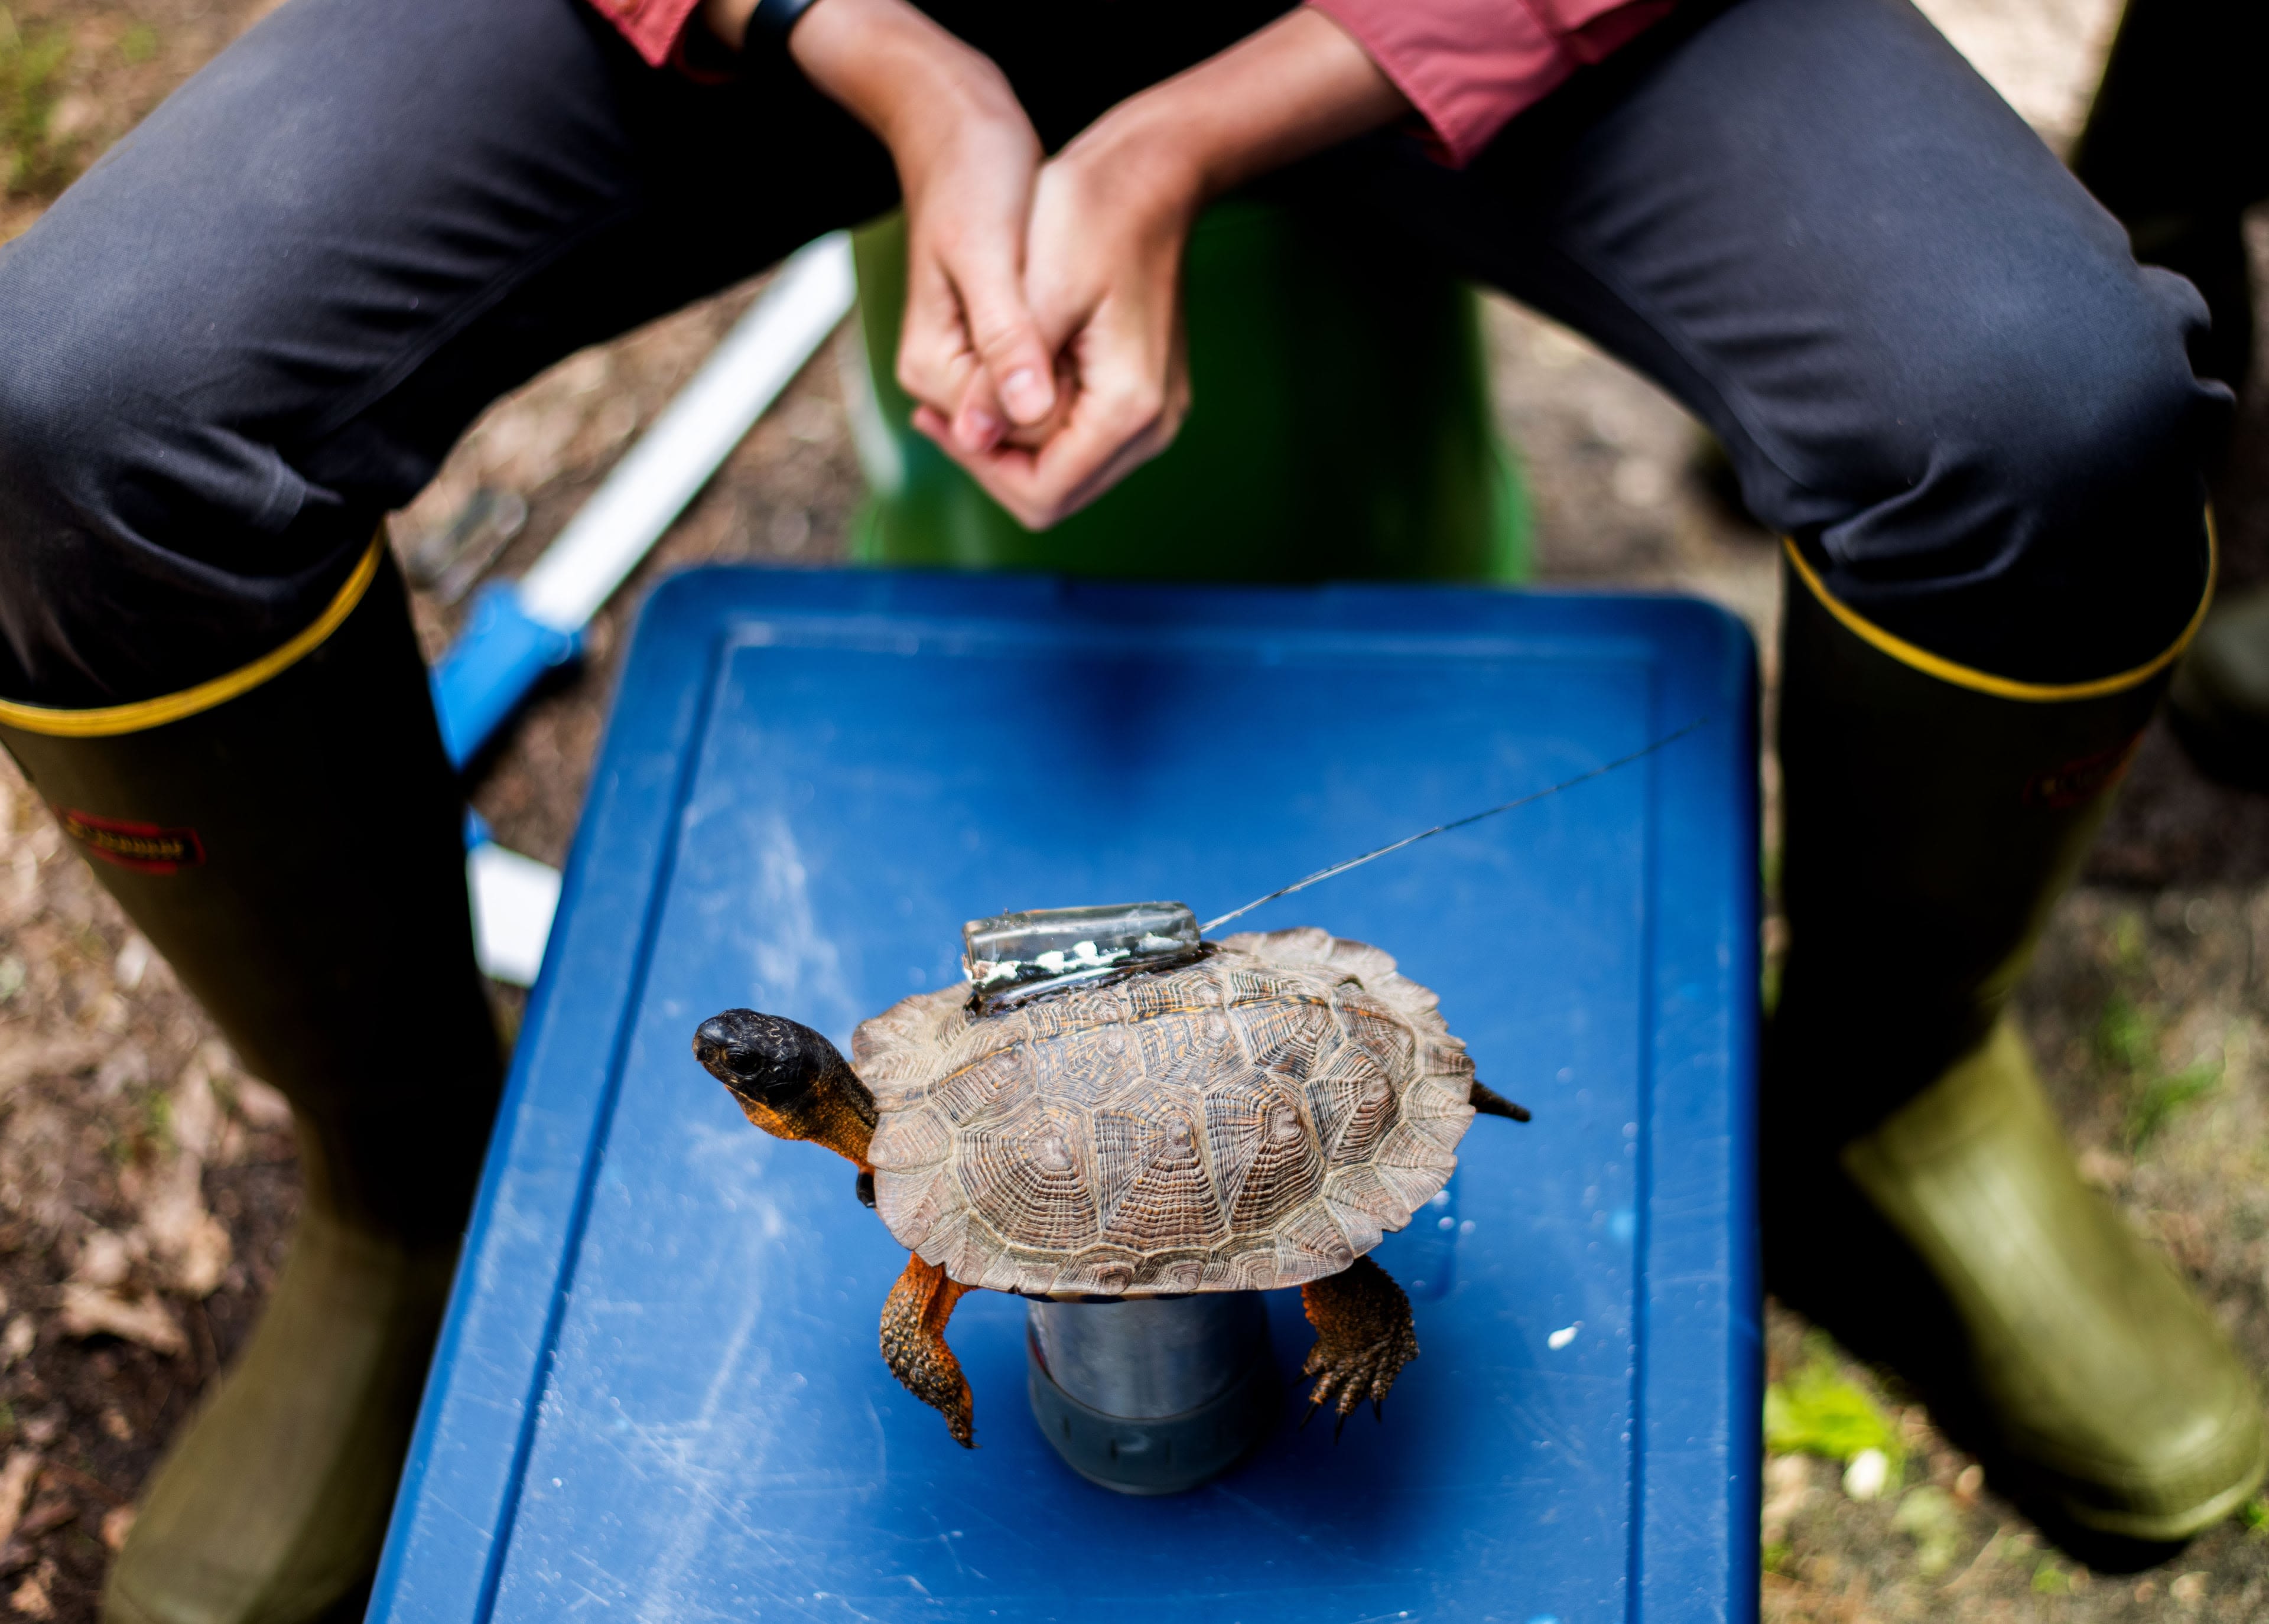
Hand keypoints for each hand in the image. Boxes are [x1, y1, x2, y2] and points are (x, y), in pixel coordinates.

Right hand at [767, 0, 1058, 448]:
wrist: (960, 136)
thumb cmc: (976, 180)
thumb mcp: (992, 256)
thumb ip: (1005, 342)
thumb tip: (1025, 416)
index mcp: (932, 373)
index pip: (1016, 462)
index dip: (1070, 442)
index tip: (1100, 376)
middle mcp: (942, 392)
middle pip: (1028, 465)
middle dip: (1077, 428)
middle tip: (1102, 356)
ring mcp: (968, 380)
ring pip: (1043, 440)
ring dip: (1081, 406)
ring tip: (1092, 337)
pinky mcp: (992, 361)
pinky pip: (1045, 404)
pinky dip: (1075, 382)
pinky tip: (1087, 335)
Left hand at [915, 128, 1196, 528]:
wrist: (1150, 173)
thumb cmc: (1093, 215)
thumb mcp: (1038, 290)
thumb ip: (1005, 372)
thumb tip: (970, 438)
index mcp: (1128, 407)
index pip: (1042, 491)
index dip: (979, 466)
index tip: (934, 419)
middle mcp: (1151, 427)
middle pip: (1055, 494)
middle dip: (991, 460)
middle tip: (936, 413)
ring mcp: (1152, 417)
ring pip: (1065, 474)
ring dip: (1009, 445)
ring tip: (960, 395)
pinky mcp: (1142, 399)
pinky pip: (1079, 441)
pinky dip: (1033, 424)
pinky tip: (997, 384)